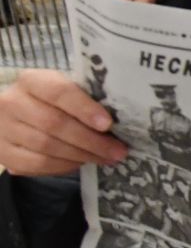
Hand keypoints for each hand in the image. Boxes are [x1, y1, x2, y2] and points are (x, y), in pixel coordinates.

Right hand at [0, 69, 125, 174]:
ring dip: (82, 155)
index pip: (58, 92)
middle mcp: (11, 102)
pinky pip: (37, 164)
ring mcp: (3, 129)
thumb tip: (121, 120)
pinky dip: (63, 166)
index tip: (108, 124)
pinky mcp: (3, 153)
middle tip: (118, 151)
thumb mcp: (64, 91)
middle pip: (54, 124)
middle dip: (92, 141)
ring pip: (47, 147)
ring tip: (106, 158)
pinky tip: (81, 163)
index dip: (84, 108)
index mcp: (31, 81)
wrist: (14, 115)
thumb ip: (85, 99)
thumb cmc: (50, 102)